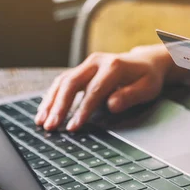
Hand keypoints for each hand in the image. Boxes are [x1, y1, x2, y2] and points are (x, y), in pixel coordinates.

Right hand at [36, 46, 171, 130]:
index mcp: (114, 66)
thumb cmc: (147, 78)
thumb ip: (130, 96)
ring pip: (62, 82)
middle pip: (71, 83)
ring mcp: (86, 64)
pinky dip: (51, 97)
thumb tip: (112, 105)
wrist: (145, 62)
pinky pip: (62, 82)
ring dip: (50, 102)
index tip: (73, 127)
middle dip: (59, 107)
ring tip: (41, 122)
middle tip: (50, 126)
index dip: (82, 110)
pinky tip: (44, 112)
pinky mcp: (81, 70)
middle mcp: (96, 62)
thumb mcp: (147, 88)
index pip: (94, 90)